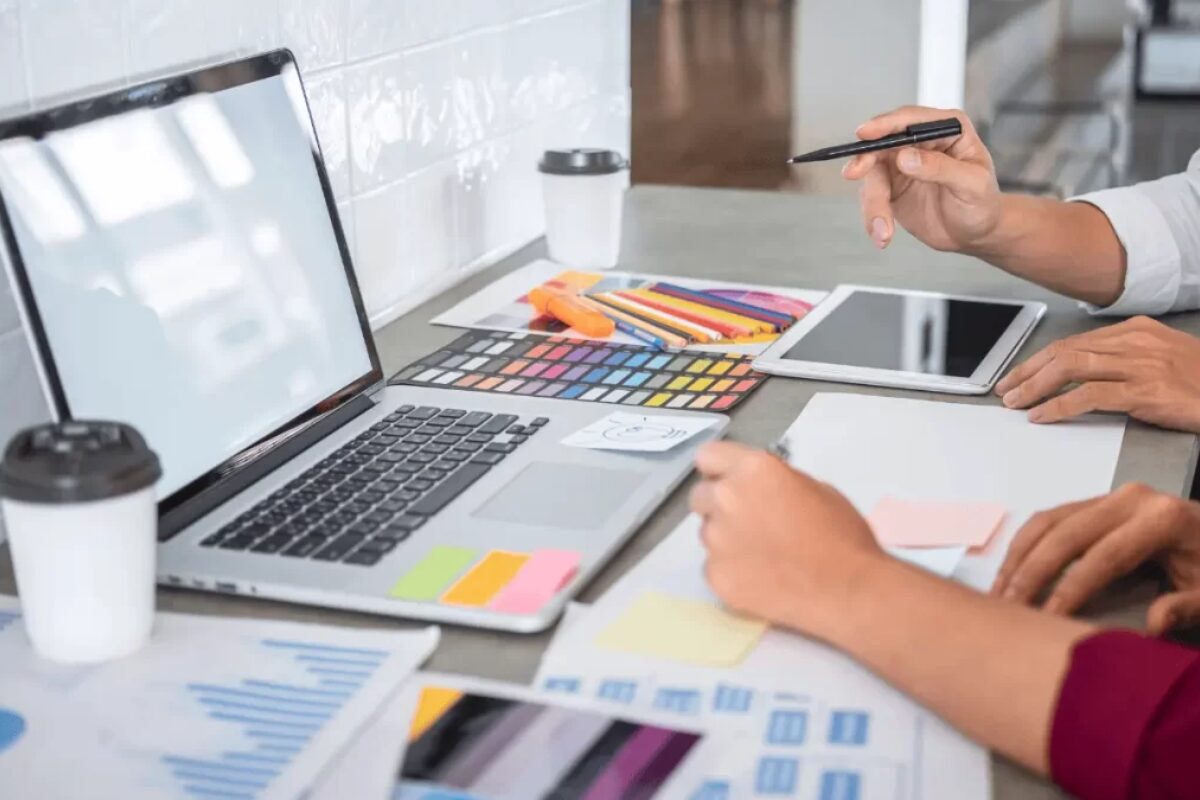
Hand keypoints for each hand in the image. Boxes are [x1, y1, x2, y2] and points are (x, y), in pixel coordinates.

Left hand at [690, 442, 883, 638]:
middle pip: (700, 496)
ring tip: (761, 555)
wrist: (850, 590)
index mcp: (753, 470)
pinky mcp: (715, 576)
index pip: (708, 457)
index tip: (731, 483)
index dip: (720, 470)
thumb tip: (759, 488)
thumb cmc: (842, 535)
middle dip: (718, 505)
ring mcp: (716, 540)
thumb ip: (774, 481)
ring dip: (725, 538)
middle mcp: (726, 499)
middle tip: (748, 522)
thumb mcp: (814, 488)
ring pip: (706, 532)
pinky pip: (712, 566)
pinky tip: (759, 578)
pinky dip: (730, 570)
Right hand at [842, 106, 1001, 252]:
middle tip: (853, 173)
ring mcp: (902, 165)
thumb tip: (905, 157)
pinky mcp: (890, 188)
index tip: (866, 134)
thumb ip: (940, 168)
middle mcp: (920, 142)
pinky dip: (873, 217)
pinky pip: (871, 197)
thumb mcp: (971, 185)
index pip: (911, 119)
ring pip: (873, 174)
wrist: (974, 235)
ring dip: (874, 204)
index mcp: (947, 129)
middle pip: (883, 144)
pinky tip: (883, 235)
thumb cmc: (982, 204)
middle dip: (866, 160)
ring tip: (883, 231)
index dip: (886, 124)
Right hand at [992, 483, 1199, 633]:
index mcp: (1161, 518)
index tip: (1046, 620)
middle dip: (1032, 572)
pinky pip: (1051, 518)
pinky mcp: (1096, 502)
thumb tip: (1152, 625)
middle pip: (1066, 534)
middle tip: (1008, 606)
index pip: (1104, 557)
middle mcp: (1130, 498)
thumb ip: (1186, 608)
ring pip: (1049, 522)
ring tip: (1000, 592)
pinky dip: (1026, 544)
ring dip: (1019, 557)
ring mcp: (1110, 496)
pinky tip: (1012, 571)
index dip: (1071, 590)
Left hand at [995, 316, 1199, 432]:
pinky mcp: (1144, 391)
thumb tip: (1080, 371)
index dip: (1038, 359)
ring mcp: (1139, 365)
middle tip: (1005, 389)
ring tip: (1015, 402)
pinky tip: (1042, 415)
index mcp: (1135, 331)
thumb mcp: (1161, 358)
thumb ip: (1123, 358)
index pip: (1072, 342)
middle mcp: (1134, 342)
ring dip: (1034, 387)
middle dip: (1027, 371)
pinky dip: (1058, 405)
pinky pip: (1089, 396)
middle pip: (1064, 352)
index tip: (1017, 374)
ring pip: (1070, 368)